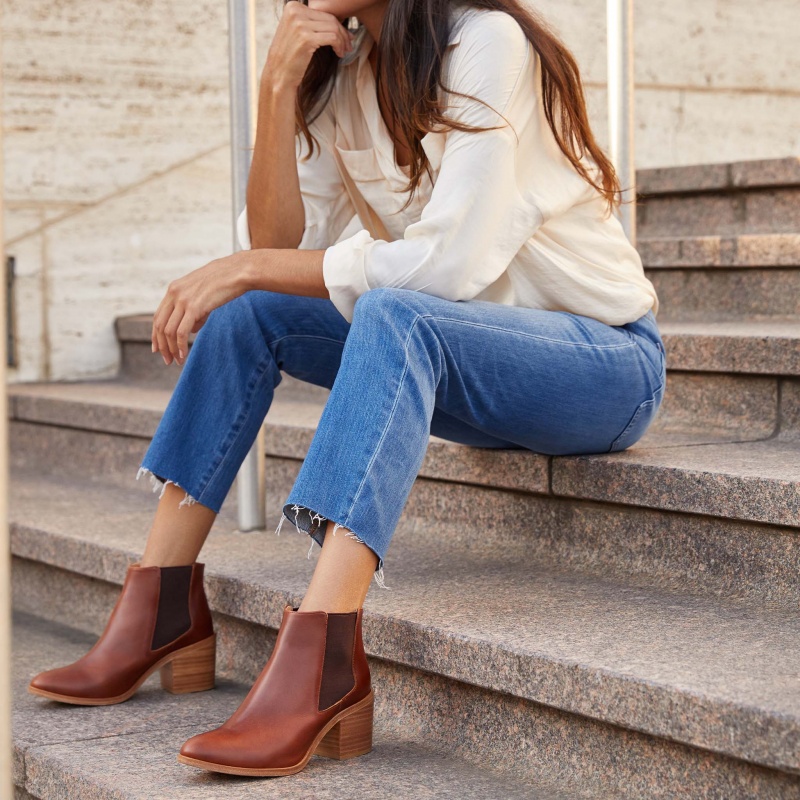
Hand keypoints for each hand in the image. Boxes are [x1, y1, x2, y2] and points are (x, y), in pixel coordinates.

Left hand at [151, 251, 252, 366]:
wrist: (237, 272)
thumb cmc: (224, 282)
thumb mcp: (203, 294)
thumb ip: (194, 310)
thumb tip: (191, 329)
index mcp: (174, 289)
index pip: (158, 316)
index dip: (156, 335)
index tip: (158, 349)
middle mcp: (174, 294)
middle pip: (160, 325)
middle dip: (162, 346)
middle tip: (167, 360)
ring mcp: (183, 300)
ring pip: (169, 331)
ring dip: (171, 349)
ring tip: (177, 361)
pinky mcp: (194, 307)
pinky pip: (181, 332)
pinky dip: (180, 346)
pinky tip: (183, 355)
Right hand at [264, 0, 354, 90]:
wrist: (279, 75)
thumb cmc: (290, 56)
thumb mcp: (296, 31)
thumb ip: (310, 21)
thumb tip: (334, 19)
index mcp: (293, 6)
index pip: (323, 12)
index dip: (337, 25)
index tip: (345, 37)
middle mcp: (295, 11)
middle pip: (330, 19)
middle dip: (343, 33)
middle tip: (349, 45)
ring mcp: (300, 24)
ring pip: (333, 28)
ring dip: (342, 41)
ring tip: (344, 51)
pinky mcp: (306, 38)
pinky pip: (333, 37)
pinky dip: (339, 46)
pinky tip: (339, 54)